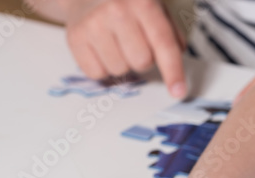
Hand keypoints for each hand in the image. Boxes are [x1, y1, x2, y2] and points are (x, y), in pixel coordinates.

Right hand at [61, 0, 186, 97]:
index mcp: (143, 2)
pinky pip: (97, 74)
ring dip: (121, 63)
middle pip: (142, 62)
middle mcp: (117, 11)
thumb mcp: (152, 7)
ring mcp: (94, 24)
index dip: (173, 71)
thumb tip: (179, 55)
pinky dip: (102, 67)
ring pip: (119, 71)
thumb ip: (169, 32)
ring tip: (115, 43)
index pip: (163, 44)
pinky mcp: (75, 38)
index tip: (178, 92)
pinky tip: (100, 48)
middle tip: (134, 44)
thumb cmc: (124, 4)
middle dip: (142, 60)